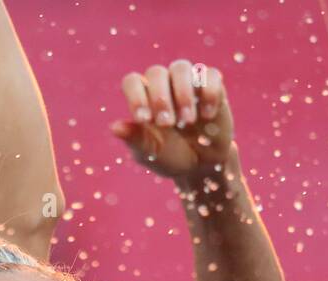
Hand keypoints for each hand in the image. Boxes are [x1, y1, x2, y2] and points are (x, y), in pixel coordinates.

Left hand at [111, 60, 233, 183]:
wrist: (201, 165)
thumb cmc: (170, 157)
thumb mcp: (151, 152)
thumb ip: (135, 139)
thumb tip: (114, 128)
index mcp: (143, 99)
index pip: (132, 82)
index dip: (135, 96)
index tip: (144, 120)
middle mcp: (164, 86)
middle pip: (156, 72)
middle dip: (160, 98)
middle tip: (167, 124)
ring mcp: (188, 83)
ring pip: (181, 67)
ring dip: (183, 94)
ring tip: (187, 122)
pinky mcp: (213, 87)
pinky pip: (211, 75)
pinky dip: (209, 93)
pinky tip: (207, 115)